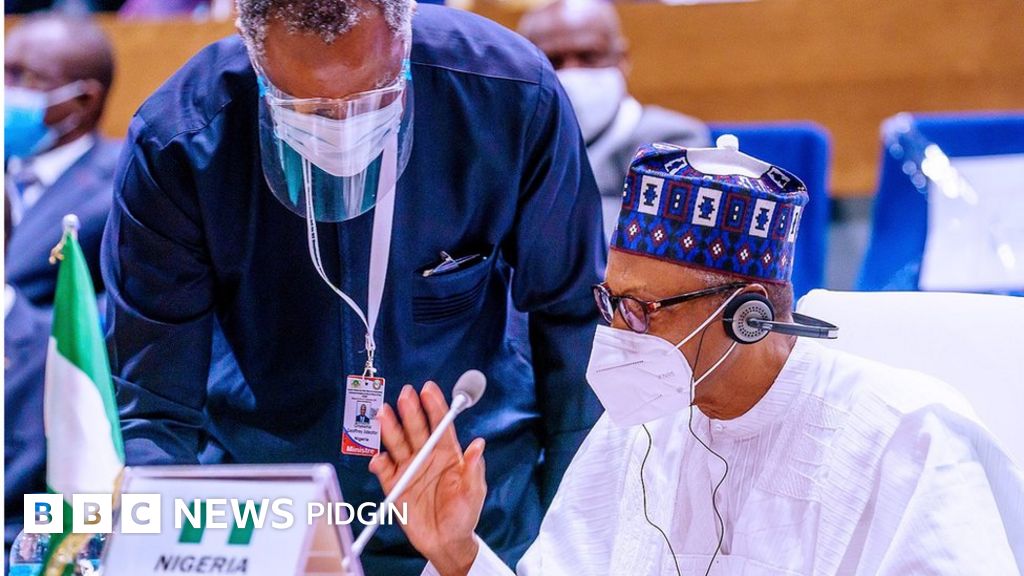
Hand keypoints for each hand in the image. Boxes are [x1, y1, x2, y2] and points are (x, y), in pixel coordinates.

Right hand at [368, 381, 486, 575]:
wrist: (446, 542)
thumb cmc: (463, 515)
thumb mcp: (474, 493)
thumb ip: (473, 469)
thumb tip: (478, 444)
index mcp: (448, 454)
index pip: (441, 425)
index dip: (435, 406)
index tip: (429, 389)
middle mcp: (427, 457)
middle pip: (417, 430)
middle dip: (411, 411)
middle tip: (405, 395)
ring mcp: (410, 470)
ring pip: (398, 445)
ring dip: (390, 429)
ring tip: (384, 414)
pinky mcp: (395, 486)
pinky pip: (385, 472)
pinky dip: (380, 464)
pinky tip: (379, 457)